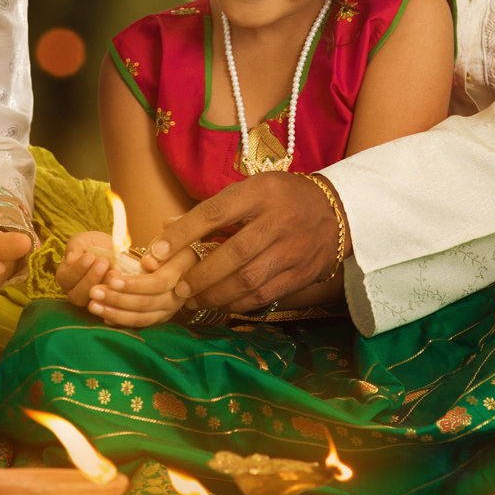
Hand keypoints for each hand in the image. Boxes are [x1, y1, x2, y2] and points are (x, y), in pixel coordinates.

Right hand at [55, 233, 120, 302]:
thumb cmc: (96, 244)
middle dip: (91, 278)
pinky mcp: (106, 303)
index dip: (78, 269)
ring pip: (92, 301)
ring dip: (103, 285)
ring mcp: (90, 300)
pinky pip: (108, 304)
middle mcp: (74, 291)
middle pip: (77, 295)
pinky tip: (120, 280)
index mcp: (66, 275)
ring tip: (113, 271)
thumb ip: (75, 246)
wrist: (117, 251)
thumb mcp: (85, 239)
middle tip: (103, 262)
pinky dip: (114, 293)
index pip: (65, 278)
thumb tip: (70, 259)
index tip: (91, 256)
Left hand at [84, 250, 193, 328]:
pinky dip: (121, 321)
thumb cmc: (172, 244)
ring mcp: (171, 309)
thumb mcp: (170, 238)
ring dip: (114, 313)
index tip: (112, 280)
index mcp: (182, 272)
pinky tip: (103, 316)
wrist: (186, 261)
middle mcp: (179, 295)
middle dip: (117, 299)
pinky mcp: (162, 317)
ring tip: (92, 305)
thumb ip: (161, 246)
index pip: (158, 283)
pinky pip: (140, 324)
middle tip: (93, 291)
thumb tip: (148, 262)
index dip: (134, 284)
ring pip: (142, 318)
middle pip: (146, 303)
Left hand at [149, 174, 343, 316]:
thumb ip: (212, 210)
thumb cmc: (282, 198)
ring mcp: (293, 248)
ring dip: (217, 295)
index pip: (216, 211)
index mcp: (261, 192)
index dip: (184, 233)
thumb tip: (166, 228)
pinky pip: (265, 294)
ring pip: (250, 279)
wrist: (336, 211)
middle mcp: (278, 220)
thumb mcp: (251, 190)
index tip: (157, 252)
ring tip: (194, 301)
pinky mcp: (301, 272)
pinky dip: (239, 303)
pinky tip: (222, 305)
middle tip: (178, 288)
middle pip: (234, 252)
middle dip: (201, 275)